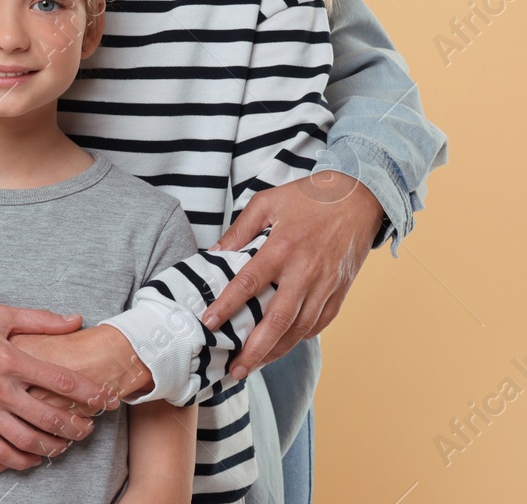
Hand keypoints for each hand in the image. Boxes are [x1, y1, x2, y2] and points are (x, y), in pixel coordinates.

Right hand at [0, 326, 145, 483]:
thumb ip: (40, 320)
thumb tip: (75, 320)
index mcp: (8, 358)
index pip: (60, 381)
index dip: (90, 392)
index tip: (107, 399)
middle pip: (48, 417)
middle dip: (76, 426)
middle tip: (89, 428)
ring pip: (26, 441)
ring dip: (52, 447)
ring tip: (65, 445)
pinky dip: (20, 460)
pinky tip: (33, 458)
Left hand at [202, 172, 382, 377]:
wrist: (359, 199)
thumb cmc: (309, 198)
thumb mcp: (267, 202)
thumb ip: (239, 229)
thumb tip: (214, 254)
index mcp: (282, 248)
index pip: (248, 283)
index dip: (226, 306)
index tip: (208, 324)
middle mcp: (305, 272)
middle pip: (276, 320)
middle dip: (254, 349)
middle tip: (234, 370)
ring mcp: (326, 286)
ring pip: (299, 329)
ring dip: (275, 351)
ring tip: (253, 366)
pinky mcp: (339, 293)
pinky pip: (317, 324)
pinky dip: (298, 339)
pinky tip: (282, 347)